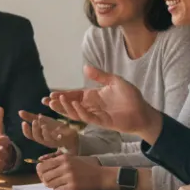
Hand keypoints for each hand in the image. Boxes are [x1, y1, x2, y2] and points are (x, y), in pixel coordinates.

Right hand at [19, 111, 80, 154]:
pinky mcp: (62, 141)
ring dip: (44, 133)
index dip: (26, 130)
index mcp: (39, 135)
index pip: (29, 135)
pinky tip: (56, 131)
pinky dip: (56, 136)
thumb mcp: (42, 121)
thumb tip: (19, 112)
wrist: (70, 134)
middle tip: (35, 121)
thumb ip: (31, 117)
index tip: (23, 122)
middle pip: (37, 138)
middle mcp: (44, 140)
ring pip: (46, 140)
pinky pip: (58, 141)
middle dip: (35, 130)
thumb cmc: (55, 128)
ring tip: (43, 125)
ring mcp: (53, 142)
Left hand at [35, 154, 111, 189]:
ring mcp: (69, 177)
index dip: (39, 170)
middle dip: (44, 178)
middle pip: (44, 175)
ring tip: (55, 183)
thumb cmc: (85, 166)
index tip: (41, 172)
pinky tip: (63, 186)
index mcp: (64, 158)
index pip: (43, 165)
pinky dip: (58, 189)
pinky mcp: (72, 187)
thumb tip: (40, 162)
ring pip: (49, 183)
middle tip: (47, 179)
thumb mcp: (71, 158)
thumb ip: (56, 160)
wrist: (100, 176)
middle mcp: (65, 167)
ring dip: (50, 184)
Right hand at [45, 65, 162, 141]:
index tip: (51, 94)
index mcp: (93, 96)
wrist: (143, 112)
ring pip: (76, 112)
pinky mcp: (102, 122)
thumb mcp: (115, 81)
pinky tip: (74, 106)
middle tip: (46, 101)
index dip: (62, 95)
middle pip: (71, 105)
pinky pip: (88, 117)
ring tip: (55, 103)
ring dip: (65, 108)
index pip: (74, 95)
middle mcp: (92, 106)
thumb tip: (84, 67)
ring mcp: (96, 114)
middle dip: (58, 103)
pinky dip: (80, 112)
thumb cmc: (131, 97)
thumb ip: (100, 76)